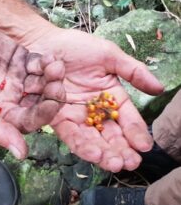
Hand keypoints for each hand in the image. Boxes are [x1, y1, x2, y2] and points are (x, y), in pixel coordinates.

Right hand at [0, 15, 64, 158]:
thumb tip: (21, 154)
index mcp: (1, 113)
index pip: (29, 120)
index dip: (43, 115)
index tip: (52, 104)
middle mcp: (12, 97)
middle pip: (41, 101)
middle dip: (52, 94)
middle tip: (58, 84)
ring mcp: (17, 77)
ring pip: (43, 81)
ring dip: (52, 77)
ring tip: (56, 67)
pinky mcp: (19, 58)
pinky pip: (39, 63)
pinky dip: (47, 62)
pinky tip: (51, 59)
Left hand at [28, 28, 163, 171]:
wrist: (45, 42)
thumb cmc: (76, 46)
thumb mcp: (108, 55)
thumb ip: (132, 71)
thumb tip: (159, 88)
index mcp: (109, 95)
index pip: (126, 117)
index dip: (135, 131)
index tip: (144, 146)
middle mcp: (93, 108)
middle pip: (109, 133)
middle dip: (119, 149)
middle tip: (129, 163)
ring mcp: (74, 114)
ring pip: (90, 137)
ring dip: (102, 152)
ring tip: (112, 162)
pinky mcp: (55, 116)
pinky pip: (69, 132)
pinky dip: (80, 143)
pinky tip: (92, 152)